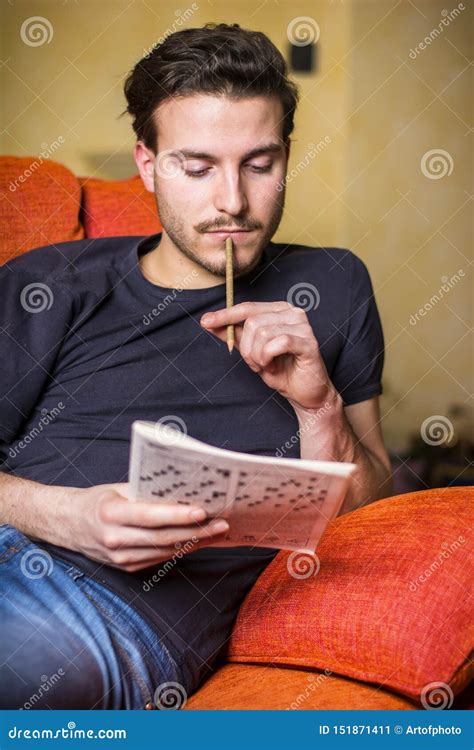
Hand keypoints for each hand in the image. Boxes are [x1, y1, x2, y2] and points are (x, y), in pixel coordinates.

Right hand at [68, 483, 228, 571]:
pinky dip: (182, 549)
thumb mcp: (117, 489)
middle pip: (164, 537)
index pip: (150, 516)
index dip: (178, 515)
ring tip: (218, 531)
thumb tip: (183, 489)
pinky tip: (199, 541)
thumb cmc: (98, 500)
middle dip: (197, 531)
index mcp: (111, 514)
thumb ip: (147, 491)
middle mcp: (116, 539)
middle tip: (222, 523)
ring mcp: (122, 558)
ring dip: (195, 542)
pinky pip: (161, 558)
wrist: (69, 526)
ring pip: (166, 551)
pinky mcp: (128, 568)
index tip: (202, 511)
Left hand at [201, 301, 335, 411]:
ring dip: (257, 357)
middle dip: (247, 348)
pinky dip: (269, 357)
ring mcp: (303, 326)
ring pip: (263, 333)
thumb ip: (234, 335)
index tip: (205, 322)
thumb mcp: (251, 352)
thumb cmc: (282, 371)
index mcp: (279, 310)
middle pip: (253, 322)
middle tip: (256, 364)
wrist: (305, 394)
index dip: (225, 315)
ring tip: (266, 366)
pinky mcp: (309, 342)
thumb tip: (208, 321)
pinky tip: (273, 366)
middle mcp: (293, 313)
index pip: (248, 308)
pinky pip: (278, 343)